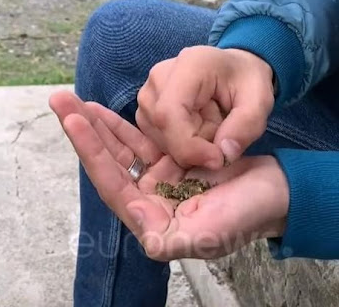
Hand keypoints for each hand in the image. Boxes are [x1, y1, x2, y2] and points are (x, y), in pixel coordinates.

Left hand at [49, 91, 287, 259]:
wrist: (277, 193)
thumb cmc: (248, 215)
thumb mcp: (211, 235)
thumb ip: (170, 239)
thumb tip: (136, 221)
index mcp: (154, 222)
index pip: (113, 185)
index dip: (92, 153)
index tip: (74, 120)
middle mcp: (150, 203)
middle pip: (109, 164)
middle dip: (85, 133)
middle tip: (61, 100)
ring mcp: (160, 182)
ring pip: (121, 151)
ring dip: (98, 125)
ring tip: (74, 99)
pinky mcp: (172, 164)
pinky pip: (141, 143)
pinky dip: (122, 127)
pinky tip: (103, 110)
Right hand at [137, 46, 274, 169]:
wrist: (234, 71)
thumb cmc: (246, 82)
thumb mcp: (260, 101)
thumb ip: (246, 126)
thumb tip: (223, 154)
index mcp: (188, 65)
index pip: (169, 114)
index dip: (189, 146)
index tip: (218, 160)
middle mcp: (158, 77)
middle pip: (164, 131)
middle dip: (196, 147)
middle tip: (223, 133)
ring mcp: (147, 94)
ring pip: (160, 140)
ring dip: (189, 147)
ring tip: (212, 127)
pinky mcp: (144, 111)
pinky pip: (156, 142)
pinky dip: (179, 147)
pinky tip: (198, 131)